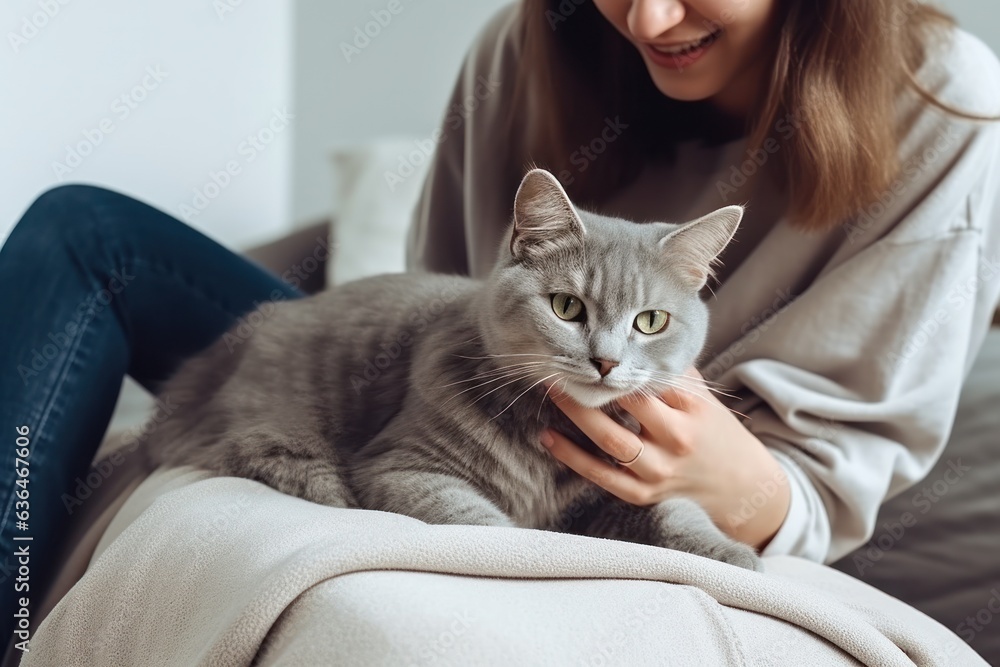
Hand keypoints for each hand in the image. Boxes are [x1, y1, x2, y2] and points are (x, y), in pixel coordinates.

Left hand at [541, 367, 789, 548]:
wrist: (739, 484)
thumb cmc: (712, 429)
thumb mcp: (702, 396)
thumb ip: (671, 371)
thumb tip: (632, 337)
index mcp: (694, 410)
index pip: (653, 381)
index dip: (621, 364)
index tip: (595, 348)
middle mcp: (677, 441)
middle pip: (629, 408)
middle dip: (595, 385)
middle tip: (565, 363)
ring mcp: (658, 470)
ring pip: (611, 442)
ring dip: (578, 415)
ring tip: (554, 392)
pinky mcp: (642, 493)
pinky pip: (601, 475)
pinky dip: (572, 457)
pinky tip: (548, 437)